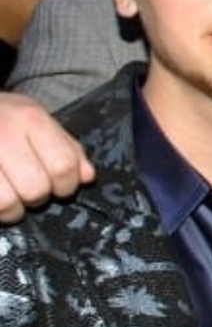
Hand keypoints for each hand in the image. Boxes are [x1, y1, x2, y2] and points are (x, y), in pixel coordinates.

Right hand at [0, 92, 94, 222]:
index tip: (62, 187)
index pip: (63, 164)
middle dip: (39, 197)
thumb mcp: (37, 119)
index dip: (67, 184)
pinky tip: (0, 196)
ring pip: (7, 203)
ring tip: (12, 196)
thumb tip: (87, 177)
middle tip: (32, 190)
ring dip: (14, 209)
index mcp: (30, 119)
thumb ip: (67, 147)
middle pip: (36, 188)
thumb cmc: (4, 118)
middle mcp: (4, 136)